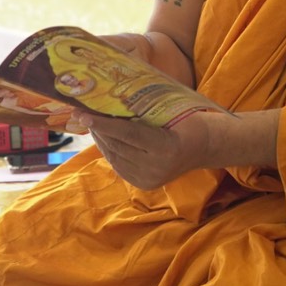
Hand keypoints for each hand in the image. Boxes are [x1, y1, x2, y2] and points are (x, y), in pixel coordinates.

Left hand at [75, 107, 221, 189]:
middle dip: (97, 129)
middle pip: (118, 146)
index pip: (128, 134)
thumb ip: (142, 112)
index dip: (104, 124)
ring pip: (115, 157)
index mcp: (166, 147)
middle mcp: (156, 168)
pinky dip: (109, 151)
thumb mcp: (170, 112)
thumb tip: (110, 100)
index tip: (83, 114)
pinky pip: (119, 166)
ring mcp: (150, 179)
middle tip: (80, 113)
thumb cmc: (188, 121)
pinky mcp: (144, 184)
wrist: (204, 147)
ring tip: (90, 122)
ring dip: (101, 140)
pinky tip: (103, 138)